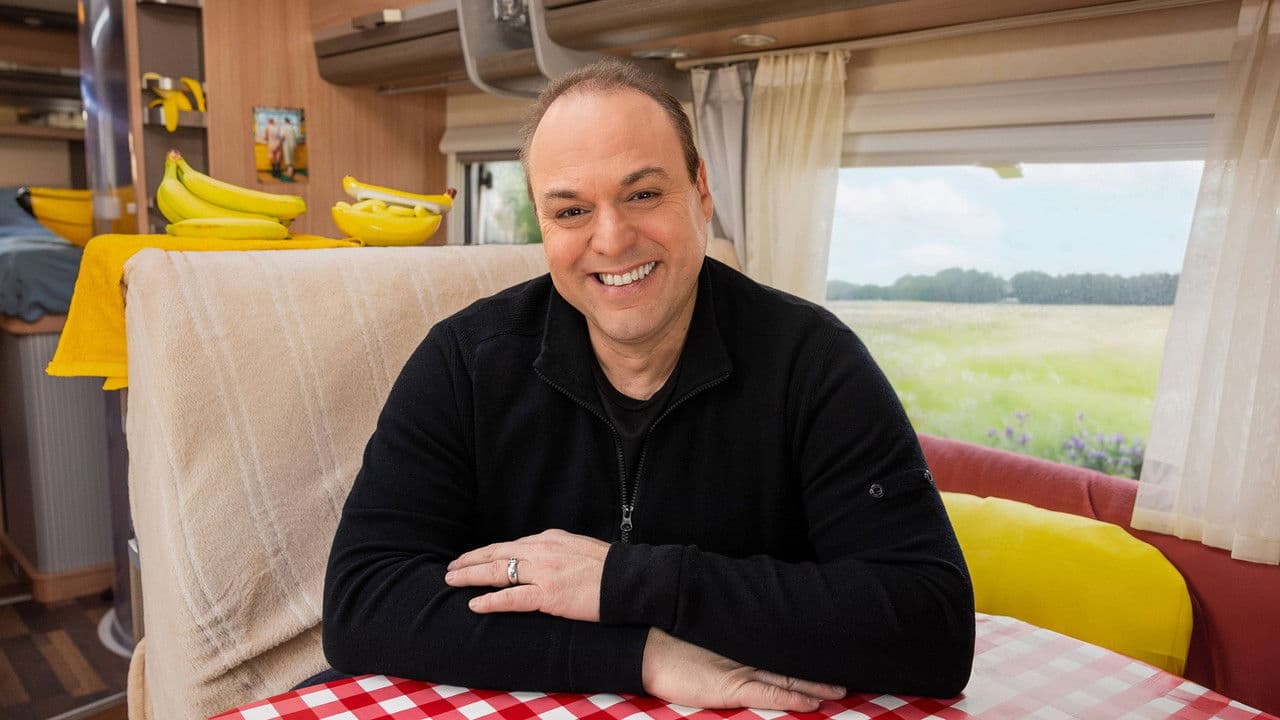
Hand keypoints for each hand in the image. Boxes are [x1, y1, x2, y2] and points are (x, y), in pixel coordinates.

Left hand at [444, 529, 609, 621]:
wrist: (629, 579)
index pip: (510, 545)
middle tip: (451, 569)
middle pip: (496, 553)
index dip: (487, 552)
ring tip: (452, 581)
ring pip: (497, 571)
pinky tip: (474, 604)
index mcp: (549, 539)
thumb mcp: (579, 548)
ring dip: (471, 576)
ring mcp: (543, 572)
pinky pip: (511, 598)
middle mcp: (542, 550)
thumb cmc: (610, 568)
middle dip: (470, 561)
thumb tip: (542, 560)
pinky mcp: (548, 595)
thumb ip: (557, 552)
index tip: (471, 558)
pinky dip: (490, 600)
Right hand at [642, 629, 845, 711]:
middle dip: (817, 671)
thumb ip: (724, 640)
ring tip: (839, 690)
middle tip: (846, 675)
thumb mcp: (703, 639)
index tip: (824, 655)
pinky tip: (813, 704)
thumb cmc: (669, 642)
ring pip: (788, 680)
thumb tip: (739, 638)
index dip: (803, 655)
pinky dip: (793, 700)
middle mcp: (747, 653)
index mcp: (741, 642)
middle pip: (790, 665)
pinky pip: (770, 695)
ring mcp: (741, 670)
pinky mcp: (733, 688)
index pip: (780, 650)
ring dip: (815, 687)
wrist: (648, 647)